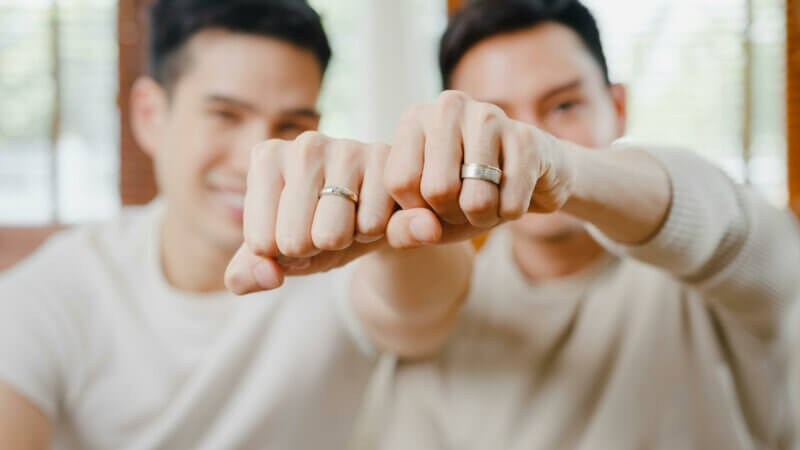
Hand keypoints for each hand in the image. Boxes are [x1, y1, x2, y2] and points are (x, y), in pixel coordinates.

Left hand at [225, 132, 443, 294]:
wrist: (372, 215)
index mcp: (266, 158)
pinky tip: (373, 211)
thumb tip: (268, 276)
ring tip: (349, 219)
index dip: (282, 254)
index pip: (261, 243)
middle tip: (325, 226)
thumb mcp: (276, 254)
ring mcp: (348, 148)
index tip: (296, 229)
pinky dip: (373, 234)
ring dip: (344, 242)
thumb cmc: (314, 228)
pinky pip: (370, 228)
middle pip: (294, 240)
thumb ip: (247, 273)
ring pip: (331, 235)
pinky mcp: (387, 161)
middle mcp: (304, 145)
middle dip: (312, 249)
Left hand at [386, 90, 574, 237]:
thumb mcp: (425, 213)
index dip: (418, 211)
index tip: (433, 203)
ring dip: (483, 217)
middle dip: (453, 216)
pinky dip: (510, 213)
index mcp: (415, 119)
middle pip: (437, 190)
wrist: (529, 175)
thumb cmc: (465, 192)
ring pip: (476, 200)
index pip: (399, 182)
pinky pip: (511, 204)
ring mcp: (489, 116)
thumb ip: (403, 229)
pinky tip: (512, 192)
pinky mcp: (526, 136)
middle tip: (463, 206)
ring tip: (488, 200)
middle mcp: (448, 107)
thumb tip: (423, 228)